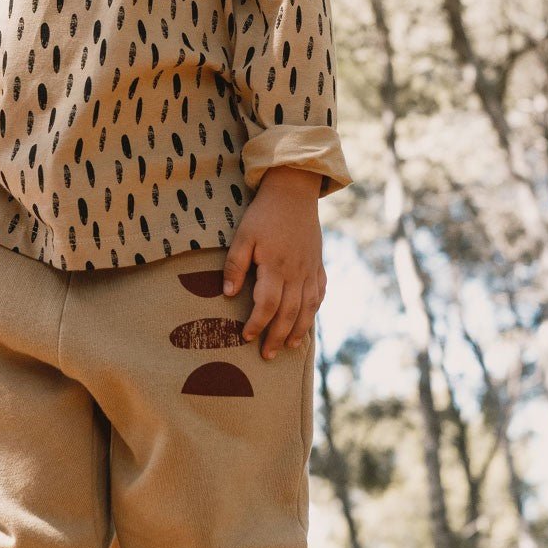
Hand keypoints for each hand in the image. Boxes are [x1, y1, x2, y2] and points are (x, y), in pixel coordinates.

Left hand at [222, 167, 325, 359]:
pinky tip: (307, 321)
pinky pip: (319, 293)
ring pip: (308, 309)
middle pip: (288, 314)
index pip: (266, 305)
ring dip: (299, 331)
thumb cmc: (264, 213)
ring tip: (289, 347)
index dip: (257, 324)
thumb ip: (235, 264)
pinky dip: (314, 311)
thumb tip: (228, 293)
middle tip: (267, 355)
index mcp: (275, 266)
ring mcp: (310, 269)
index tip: (246, 337)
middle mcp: (296, 272)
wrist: (294, 191)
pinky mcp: (318, 264)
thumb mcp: (243, 234)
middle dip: (277, 337)